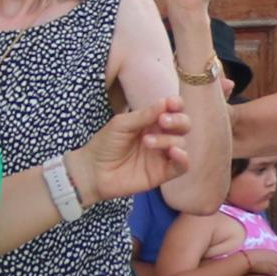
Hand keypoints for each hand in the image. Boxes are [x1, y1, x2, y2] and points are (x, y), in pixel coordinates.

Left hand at [74, 96, 192, 200]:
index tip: (172, 103)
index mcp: (151, 122)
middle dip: (177, 120)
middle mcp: (160, 136)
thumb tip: (165, 102)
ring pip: (181, 143)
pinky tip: (174, 152)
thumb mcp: (122, 124)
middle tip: (162, 121)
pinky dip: (183, 158)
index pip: (172, 110)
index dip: (176, 105)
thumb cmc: (105, 145)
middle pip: (183, 125)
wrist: (93, 172)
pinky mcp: (163, 173)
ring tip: (147, 142)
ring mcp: (162, 155)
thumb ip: (144, 115)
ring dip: (167, 139)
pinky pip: (182, 166)